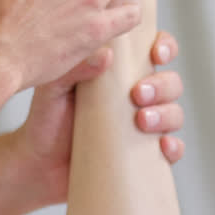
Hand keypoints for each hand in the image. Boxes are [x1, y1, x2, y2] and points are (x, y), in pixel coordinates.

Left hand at [13, 31, 186, 204]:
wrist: (40, 167)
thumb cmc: (46, 123)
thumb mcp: (52, 90)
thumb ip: (73, 68)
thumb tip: (105, 55)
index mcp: (120, 74)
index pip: (153, 52)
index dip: (164, 47)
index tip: (156, 53)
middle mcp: (137, 98)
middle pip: (170, 83)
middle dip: (162, 85)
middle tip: (138, 94)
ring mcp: (143, 128)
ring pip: (174, 114)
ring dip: (166, 114)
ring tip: (141, 121)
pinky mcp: (144, 156)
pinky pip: (173, 150)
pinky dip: (174, 147)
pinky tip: (162, 147)